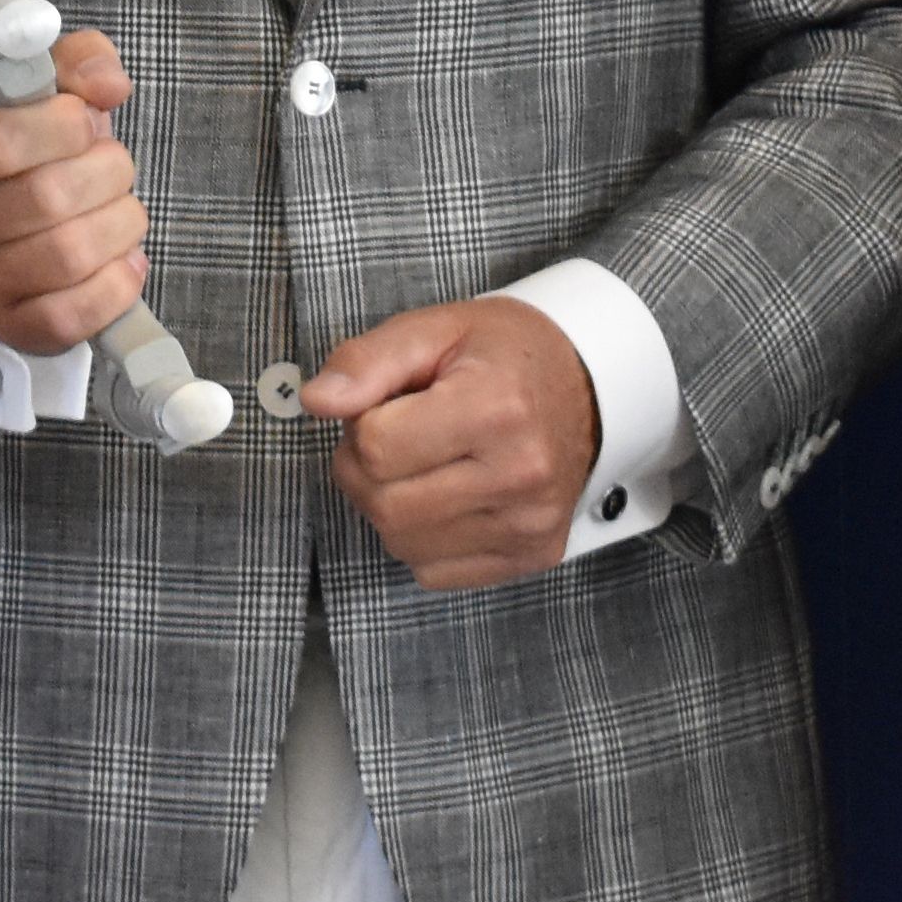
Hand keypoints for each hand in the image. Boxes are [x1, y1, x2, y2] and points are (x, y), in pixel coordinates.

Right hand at [0, 29, 148, 349]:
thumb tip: (109, 84)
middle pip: (48, 198)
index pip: (0, 141)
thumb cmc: (15, 156)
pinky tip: (121, 257)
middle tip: (112, 165)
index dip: (64, 125)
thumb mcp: (31, 94)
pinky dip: (118, 282)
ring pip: (71, 255)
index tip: (84, 119)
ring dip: (121, 223)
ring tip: (120, 208)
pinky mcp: (8, 327)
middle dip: (108, 172)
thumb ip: (74, 64)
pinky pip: (75, 315)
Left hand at [306, 295, 602, 593]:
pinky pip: (433, 571)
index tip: (389, 405)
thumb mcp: (435, 329)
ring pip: (401, 543)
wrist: (584, 385)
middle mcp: (520, 473)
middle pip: (384, 504)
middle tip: (396, 436)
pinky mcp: (532, 555)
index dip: (362, 423)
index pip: (375, 447)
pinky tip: (447, 496)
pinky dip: (422, 538)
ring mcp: (529, 523)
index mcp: (496, 408)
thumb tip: (318, 399)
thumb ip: (367, 360)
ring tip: (424, 463)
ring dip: (390, 506)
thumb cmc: (506, 356)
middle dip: (366, 470)